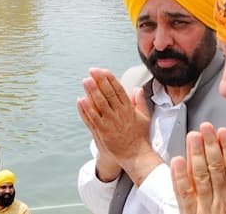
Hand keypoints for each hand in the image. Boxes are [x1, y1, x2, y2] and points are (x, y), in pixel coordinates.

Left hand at [77, 68, 158, 183]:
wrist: (136, 155)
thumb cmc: (140, 136)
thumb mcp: (145, 117)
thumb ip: (140, 101)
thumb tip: (137, 88)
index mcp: (129, 109)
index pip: (119, 90)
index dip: (110, 79)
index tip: (103, 71)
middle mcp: (119, 114)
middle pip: (108, 94)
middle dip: (99, 81)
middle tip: (92, 71)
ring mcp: (110, 123)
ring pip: (99, 104)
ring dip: (92, 92)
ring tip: (85, 81)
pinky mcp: (103, 133)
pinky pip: (92, 119)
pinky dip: (86, 110)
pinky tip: (80, 100)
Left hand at [171, 122, 225, 213]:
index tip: (224, 132)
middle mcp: (223, 203)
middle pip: (216, 168)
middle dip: (210, 145)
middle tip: (206, 127)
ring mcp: (205, 210)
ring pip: (199, 177)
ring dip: (195, 155)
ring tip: (193, 136)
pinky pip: (182, 195)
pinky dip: (178, 177)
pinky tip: (176, 161)